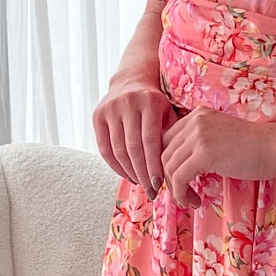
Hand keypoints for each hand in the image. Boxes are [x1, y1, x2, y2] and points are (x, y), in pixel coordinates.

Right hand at [92, 74, 172, 197]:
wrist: (131, 83)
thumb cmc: (156, 106)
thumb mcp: (168, 114)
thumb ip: (172, 136)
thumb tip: (179, 170)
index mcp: (149, 101)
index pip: (150, 140)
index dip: (154, 165)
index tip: (160, 185)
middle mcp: (127, 103)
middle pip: (133, 147)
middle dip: (142, 173)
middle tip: (151, 192)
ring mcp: (110, 109)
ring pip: (118, 150)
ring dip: (129, 172)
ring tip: (141, 185)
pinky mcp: (97, 116)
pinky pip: (104, 149)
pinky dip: (115, 166)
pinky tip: (127, 175)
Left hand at [160, 106, 275, 209]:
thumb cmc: (256, 148)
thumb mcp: (221, 138)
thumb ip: (201, 145)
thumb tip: (180, 169)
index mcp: (198, 115)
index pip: (167, 140)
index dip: (168, 164)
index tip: (179, 181)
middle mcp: (194, 121)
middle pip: (164, 153)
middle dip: (169, 178)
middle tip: (184, 195)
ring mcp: (198, 135)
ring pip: (168, 167)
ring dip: (176, 189)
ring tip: (191, 201)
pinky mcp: (204, 153)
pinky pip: (178, 177)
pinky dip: (181, 193)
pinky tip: (193, 201)